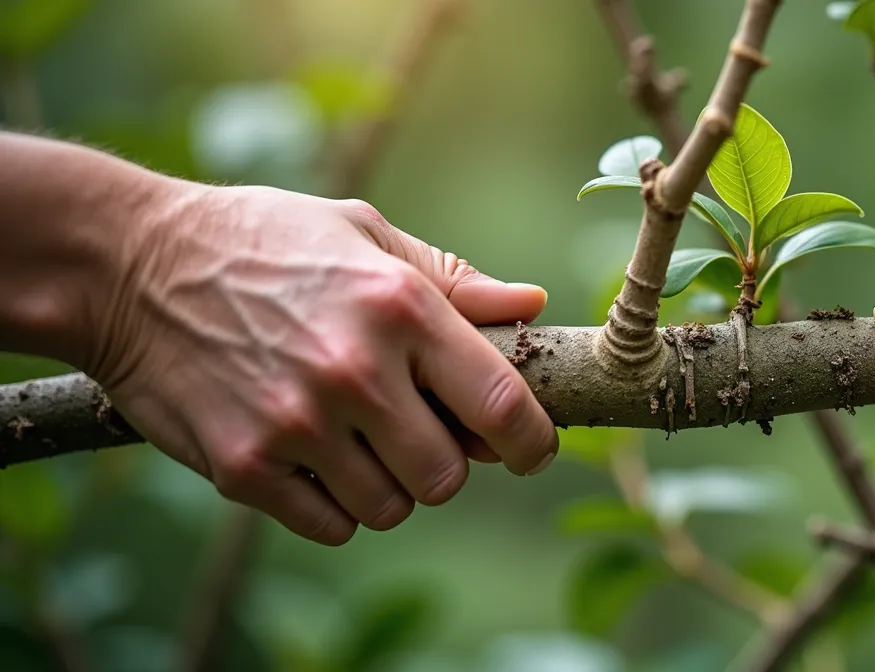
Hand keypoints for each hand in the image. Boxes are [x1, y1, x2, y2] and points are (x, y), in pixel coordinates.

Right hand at [86, 183, 557, 544]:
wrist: (128, 265)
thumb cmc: (262, 241)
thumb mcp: (363, 235)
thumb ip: (454, 279)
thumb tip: (531, 305)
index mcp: (400, 307)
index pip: (504, 406)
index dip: (534, 442)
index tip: (531, 449)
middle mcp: (356, 371)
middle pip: (448, 476)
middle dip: (445, 463)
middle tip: (415, 432)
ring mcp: (298, 426)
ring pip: (391, 508)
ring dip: (387, 485)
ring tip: (354, 437)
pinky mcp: (245, 468)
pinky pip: (331, 525)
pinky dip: (333, 504)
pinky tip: (311, 456)